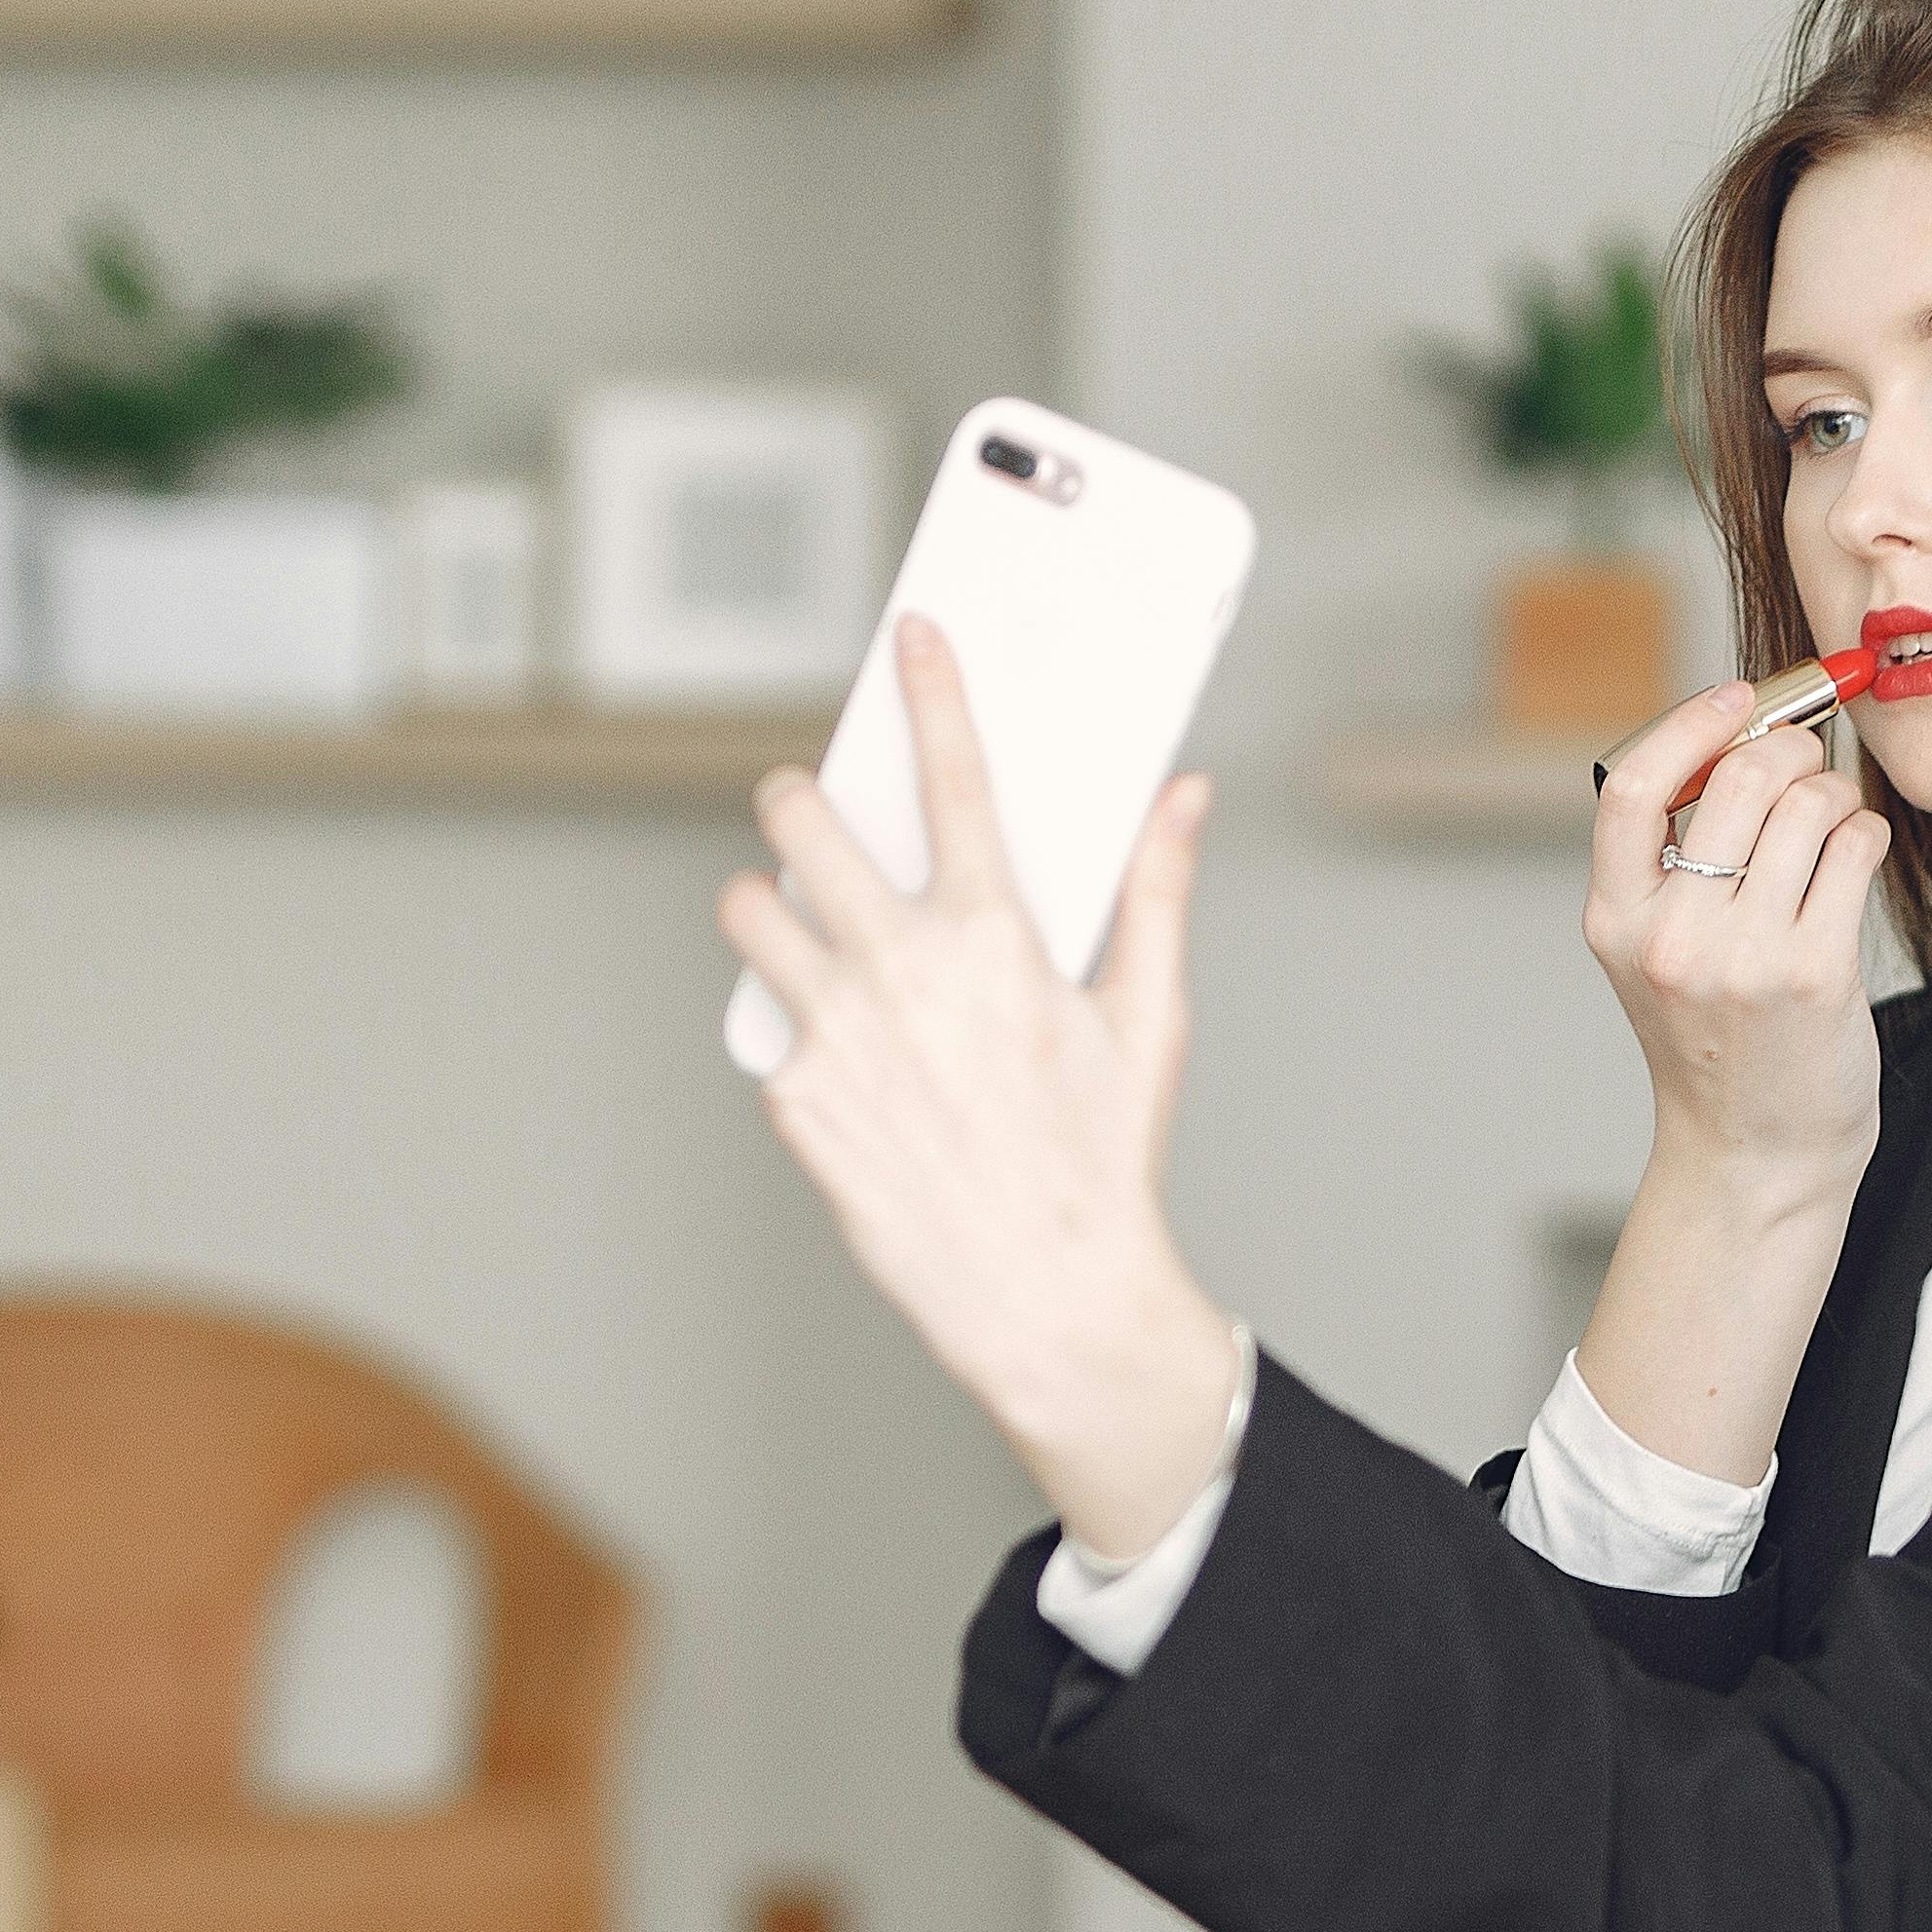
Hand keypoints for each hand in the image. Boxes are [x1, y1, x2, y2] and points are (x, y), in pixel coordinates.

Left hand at [718, 621, 1245, 1556]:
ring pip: (748, 910)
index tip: (912, 639)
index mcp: (996, 935)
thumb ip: (1156, 892)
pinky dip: (795, 1021)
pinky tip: (842, 1048)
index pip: (952, 775)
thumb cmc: (1104, 1156)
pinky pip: (768, 1023)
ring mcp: (837, 1031)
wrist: (1045, 1293)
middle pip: (798, 819)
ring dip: (765, 900)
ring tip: (798, 920)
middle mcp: (903, 969)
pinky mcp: (796, 1097)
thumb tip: (1183, 797)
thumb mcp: (1148, 1018)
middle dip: (795, 795)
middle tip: (807, 807)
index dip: (930, 689)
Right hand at [1583, 681, 1892, 1212]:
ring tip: (1834, 819)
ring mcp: (1743, 957)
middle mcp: (1672, 937)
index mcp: (1616, 920)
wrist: (1754, 1155)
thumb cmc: (1718, 1041)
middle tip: (1806, 761)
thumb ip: (1674, 860)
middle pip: (1736, 777)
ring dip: (1834, 792)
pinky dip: (1864, 832)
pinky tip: (1855, 855)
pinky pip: (1853, 848)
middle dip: (1787, 749)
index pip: (1630, 784)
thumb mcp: (1658, 953)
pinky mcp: (1814, 974)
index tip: (1737, 699)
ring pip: (1806, 805)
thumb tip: (1740, 735)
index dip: (1689, 721)